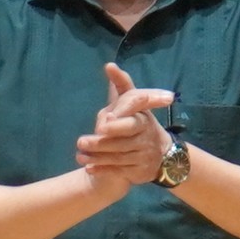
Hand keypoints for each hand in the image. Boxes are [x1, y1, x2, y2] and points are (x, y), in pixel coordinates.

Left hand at [76, 62, 177, 187]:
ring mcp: (144, 155)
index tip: (104, 120)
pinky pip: (119, 171)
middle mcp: (146, 137)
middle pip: (122, 140)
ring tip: (79, 155)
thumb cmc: (138, 123)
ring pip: (118, 157)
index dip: (118, 121)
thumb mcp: (133, 102)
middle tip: (81, 142)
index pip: (132, 119)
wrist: (160, 155)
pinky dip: (103, 170)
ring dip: (97, 157)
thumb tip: (109, 66)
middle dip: (102, 142)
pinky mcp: (139, 171)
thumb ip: (122, 85)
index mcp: (143, 118)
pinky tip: (89, 169)